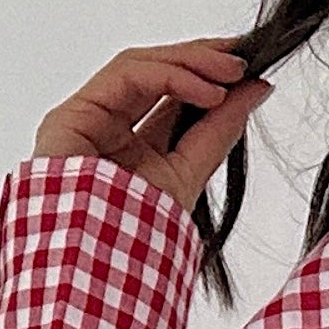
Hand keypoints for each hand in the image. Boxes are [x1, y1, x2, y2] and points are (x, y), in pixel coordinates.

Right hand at [33, 38, 272, 213]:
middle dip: (200, 60)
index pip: (168, 93)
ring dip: (190, 63)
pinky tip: (208, 92)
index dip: (206, 73)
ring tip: (232, 74)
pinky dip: (171, 76)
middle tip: (243, 60)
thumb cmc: (137, 236)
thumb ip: (220, 130)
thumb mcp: (191, 172)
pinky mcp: (70, 114)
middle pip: (152, 73)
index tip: (247, 66)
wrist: (100, 268)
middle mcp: (103, 127)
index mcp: (129, 144)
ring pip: (139, 66)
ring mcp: (84, 119)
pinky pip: (126, 76)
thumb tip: (258, 88)